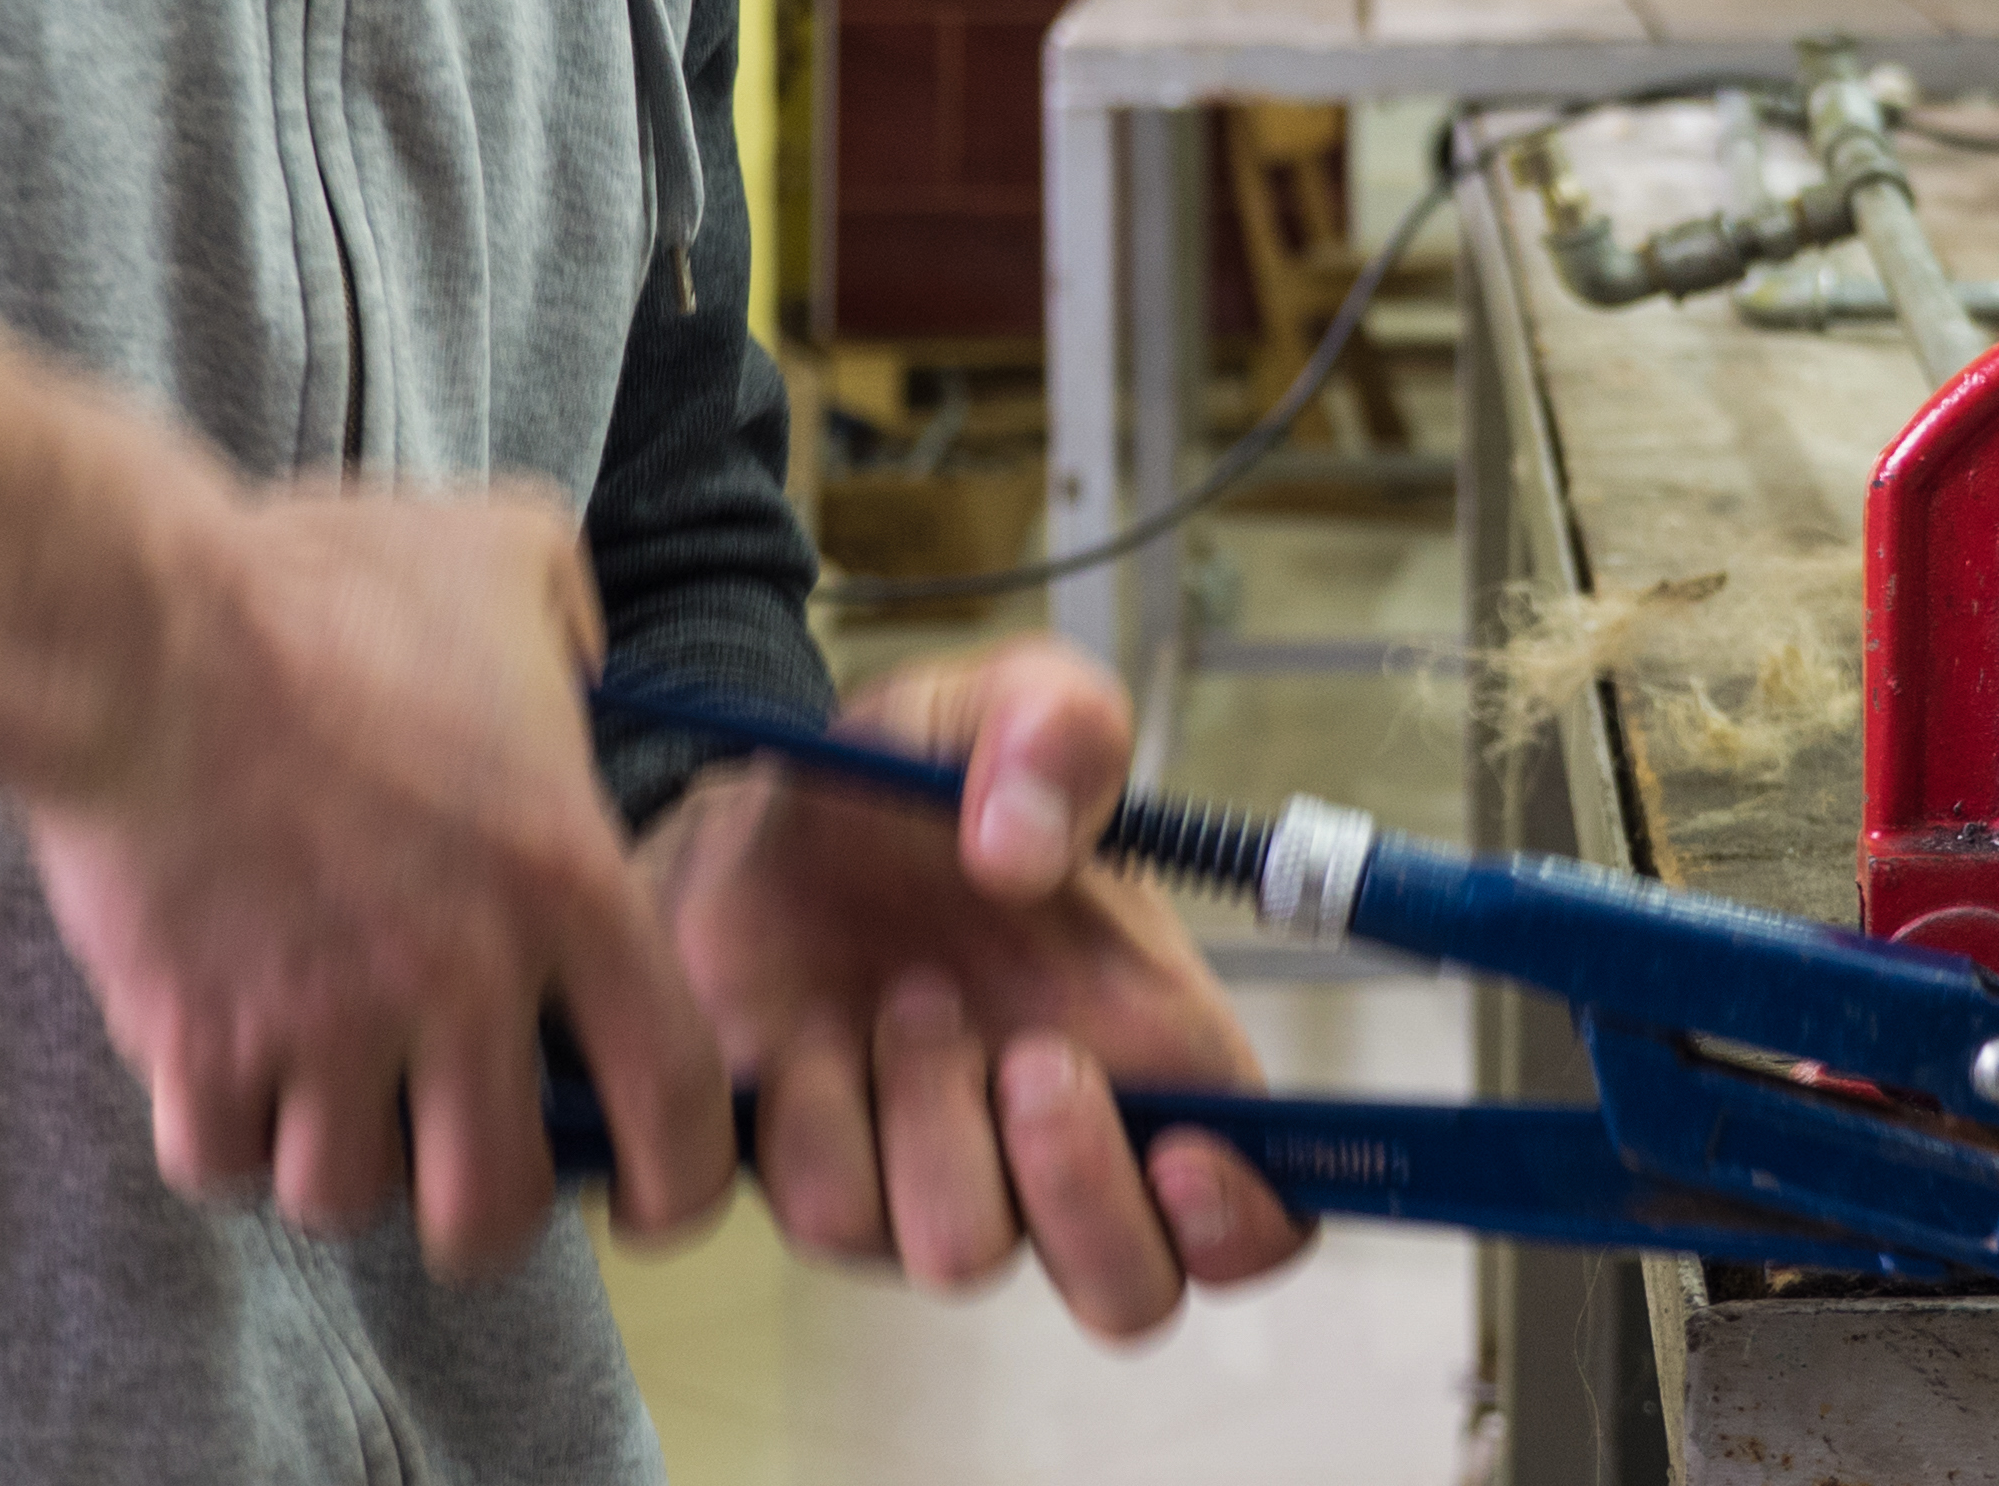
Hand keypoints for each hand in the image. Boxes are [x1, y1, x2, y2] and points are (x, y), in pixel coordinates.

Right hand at [0, 341, 733, 1273]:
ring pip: (346, 1198)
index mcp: (565, 884)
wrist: (142, 630)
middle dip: (476, 1201)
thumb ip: (575, 622)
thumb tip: (581, 670)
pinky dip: (223, 1136)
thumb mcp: (509, 553)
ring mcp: (324, 1024)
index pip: (673, 1098)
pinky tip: (228, 1064)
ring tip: (329, 1086)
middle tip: (456, 1145)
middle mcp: (460, 981)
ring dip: (340, 1160)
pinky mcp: (197, 1041)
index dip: (678, 1176)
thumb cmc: (326, 584)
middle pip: (491, 1208)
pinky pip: (221, 1164)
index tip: (651, 1191)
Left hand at [641, 635, 1308, 1339]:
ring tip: (903, 998)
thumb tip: (1026, 851)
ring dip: (933, 1125)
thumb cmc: (901, 784)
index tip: (1184, 1149)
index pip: (1260, 1218)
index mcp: (1150, 1054)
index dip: (1244, 1222)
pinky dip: (819, 1119)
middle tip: (1032, 1060)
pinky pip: (832, 1221)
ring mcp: (931, 1186)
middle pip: (1130, 1294)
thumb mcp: (988, 704)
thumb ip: (1054, 725)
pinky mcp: (815, 1191)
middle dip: (1083, 1193)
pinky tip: (809, 1034)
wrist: (738, 820)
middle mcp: (1052, 1147)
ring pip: (962, 1259)